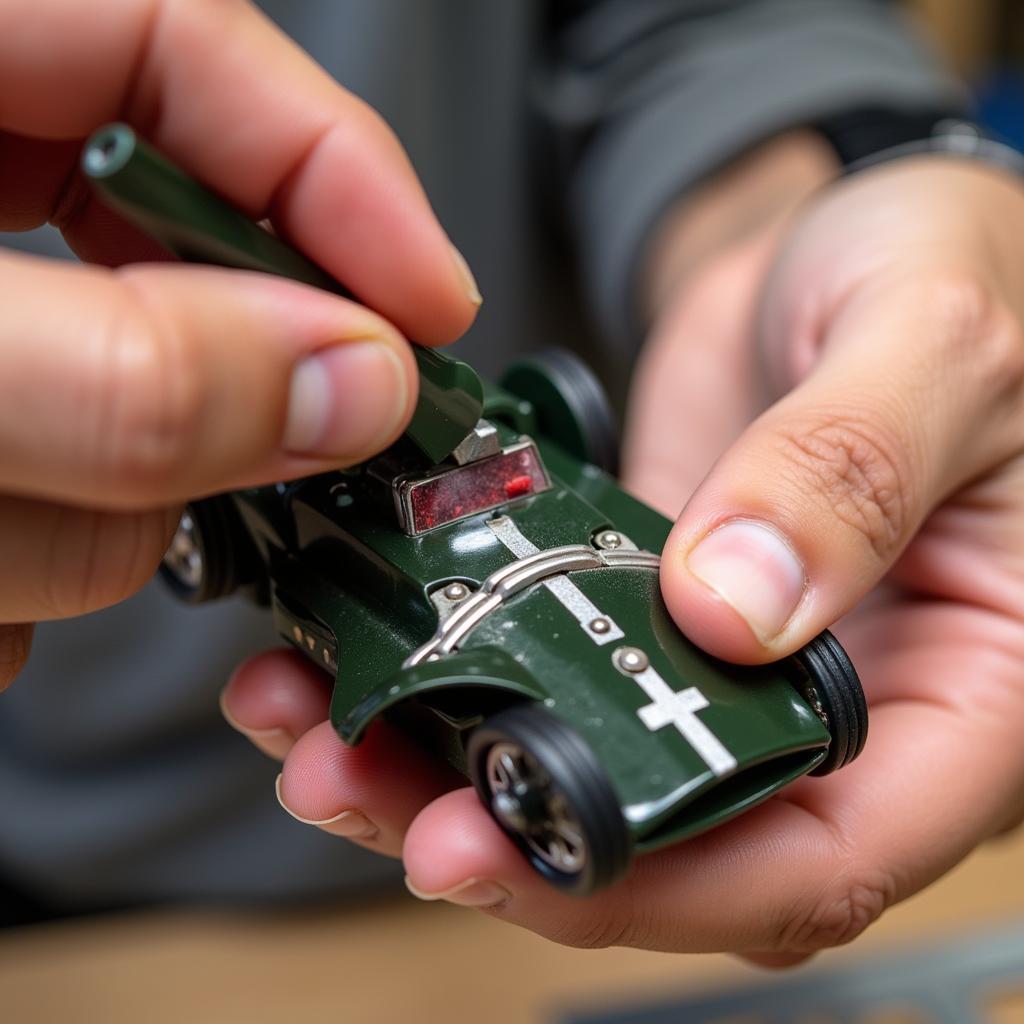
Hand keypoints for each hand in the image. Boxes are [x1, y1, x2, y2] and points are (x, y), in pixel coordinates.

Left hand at [0, 0, 479, 685]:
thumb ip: (130, 373)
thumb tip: (346, 389)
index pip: (203, 50)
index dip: (345, 177)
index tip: (434, 308)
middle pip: (178, 276)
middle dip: (196, 414)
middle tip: (212, 481)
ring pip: (116, 427)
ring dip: (73, 523)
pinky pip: (43, 492)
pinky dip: (23, 554)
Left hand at [223, 156, 1023, 959]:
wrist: (849, 235)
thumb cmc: (959, 276)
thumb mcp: (930, 343)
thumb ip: (847, 469)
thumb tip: (730, 609)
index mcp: (961, 695)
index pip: (821, 858)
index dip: (670, 880)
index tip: (517, 839)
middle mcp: (835, 709)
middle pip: (674, 844)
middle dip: (513, 835)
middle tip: (369, 790)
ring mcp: (726, 664)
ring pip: (587, 771)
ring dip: (445, 773)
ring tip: (321, 736)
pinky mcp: (641, 607)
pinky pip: (544, 671)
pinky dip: (451, 680)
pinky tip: (355, 657)